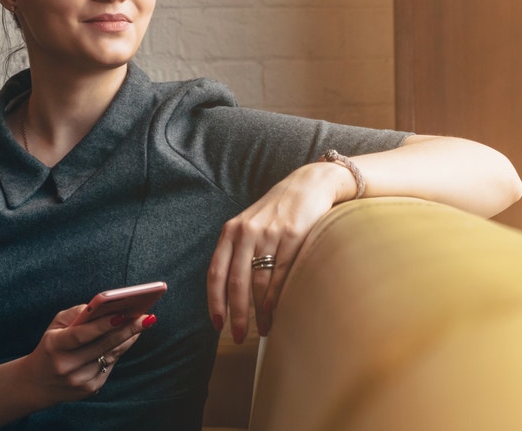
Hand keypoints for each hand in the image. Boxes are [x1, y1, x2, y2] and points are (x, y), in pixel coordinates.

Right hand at [18, 304, 155, 403]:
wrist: (37, 383)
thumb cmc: (50, 346)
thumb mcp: (55, 327)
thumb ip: (77, 314)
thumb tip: (103, 306)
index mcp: (54, 346)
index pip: (81, 335)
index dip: (102, 325)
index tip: (123, 314)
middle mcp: (66, 366)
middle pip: (103, 346)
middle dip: (127, 329)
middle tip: (145, 317)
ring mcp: (79, 381)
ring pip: (110, 356)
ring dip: (128, 339)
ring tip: (142, 323)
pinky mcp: (89, 389)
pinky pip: (109, 366)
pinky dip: (119, 351)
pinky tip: (129, 338)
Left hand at [207, 162, 348, 341]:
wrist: (307, 186)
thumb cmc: (276, 213)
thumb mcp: (248, 227)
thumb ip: (236, 253)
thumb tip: (228, 294)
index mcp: (230, 232)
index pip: (215, 273)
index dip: (214, 301)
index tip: (217, 324)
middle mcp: (246, 233)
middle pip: (236, 282)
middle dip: (236, 314)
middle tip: (238, 336)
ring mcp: (269, 235)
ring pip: (258, 282)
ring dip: (259, 312)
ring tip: (263, 330)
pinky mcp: (293, 237)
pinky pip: (280, 274)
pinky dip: (276, 297)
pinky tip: (274, 312)